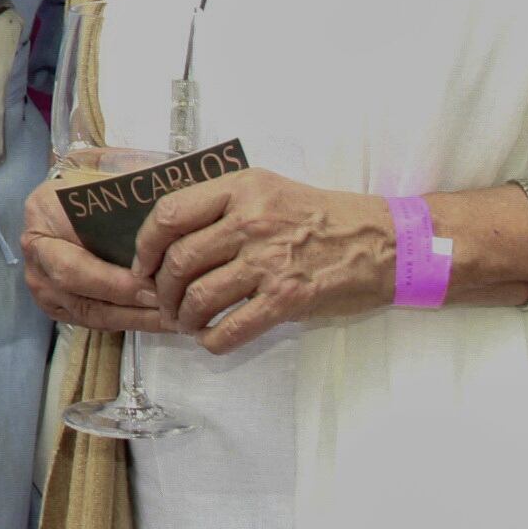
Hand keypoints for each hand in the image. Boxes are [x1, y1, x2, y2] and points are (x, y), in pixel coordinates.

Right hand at [19, 169, 172, 333]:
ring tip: (174, 319)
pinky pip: (95, 320)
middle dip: (127, 303)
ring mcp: (43, 283)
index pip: (74, 262)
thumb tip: (165, 192)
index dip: (113, 280)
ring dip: (134, 319)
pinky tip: (160, 320)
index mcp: (42, 214)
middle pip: (80, 293)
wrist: (74, 193)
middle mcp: (35, 253)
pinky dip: (129, 321)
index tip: (152, 282)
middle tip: (168, 307)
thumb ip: (128, 175)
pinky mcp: (58, 303)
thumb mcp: (105, 166)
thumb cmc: (94, 179)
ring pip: (90, 313)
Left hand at [137, 169, 396, 352]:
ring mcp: (269, 261)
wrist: (384, 242)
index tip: (144, 265)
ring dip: (183, 317)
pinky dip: (212, 340)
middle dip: (162, 289)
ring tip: (188, 321)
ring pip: (199, 296)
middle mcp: (251, 220)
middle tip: (165, 301)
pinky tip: (212, 338)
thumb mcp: (269, 189)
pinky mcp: (288, 298)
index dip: (146, 245)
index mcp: (242, 188)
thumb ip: (222, 204)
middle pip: (179, 260)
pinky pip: (232, 327)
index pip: (170, 214)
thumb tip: (169, 234)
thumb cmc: (322, 217)